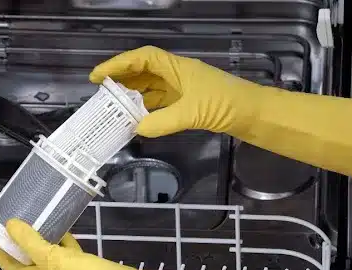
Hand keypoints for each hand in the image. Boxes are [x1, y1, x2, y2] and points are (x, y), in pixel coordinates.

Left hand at [0, 219, 247, 269]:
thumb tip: (10, 225)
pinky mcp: (85, 268)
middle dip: (21, 245)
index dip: (2, 254)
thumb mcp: (51, 258)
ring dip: (42, 240)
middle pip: (30, 262)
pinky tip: (63, 227)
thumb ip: (30, 241)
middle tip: (15, 224)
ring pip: (49, 255)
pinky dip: (63, 241)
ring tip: (36, 220)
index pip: (13, 269)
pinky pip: (68, 252)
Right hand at [89, 45, 265, 137]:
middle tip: (102, 92)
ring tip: (114, 106)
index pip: (142, 59)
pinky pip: (159, 102)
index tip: (99, 76)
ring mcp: (181, 89)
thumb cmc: (225, 105)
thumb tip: (137, 129)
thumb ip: (162, 121)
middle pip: (143, 71)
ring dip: (132, 95)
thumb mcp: (192, 113)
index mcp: (177, 67)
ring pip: (150, 87)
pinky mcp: (186, 103)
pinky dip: (146, 109)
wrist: (252, 114)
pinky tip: (136, 118)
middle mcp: (176, 74)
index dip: (118, 64)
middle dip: (122, 79)